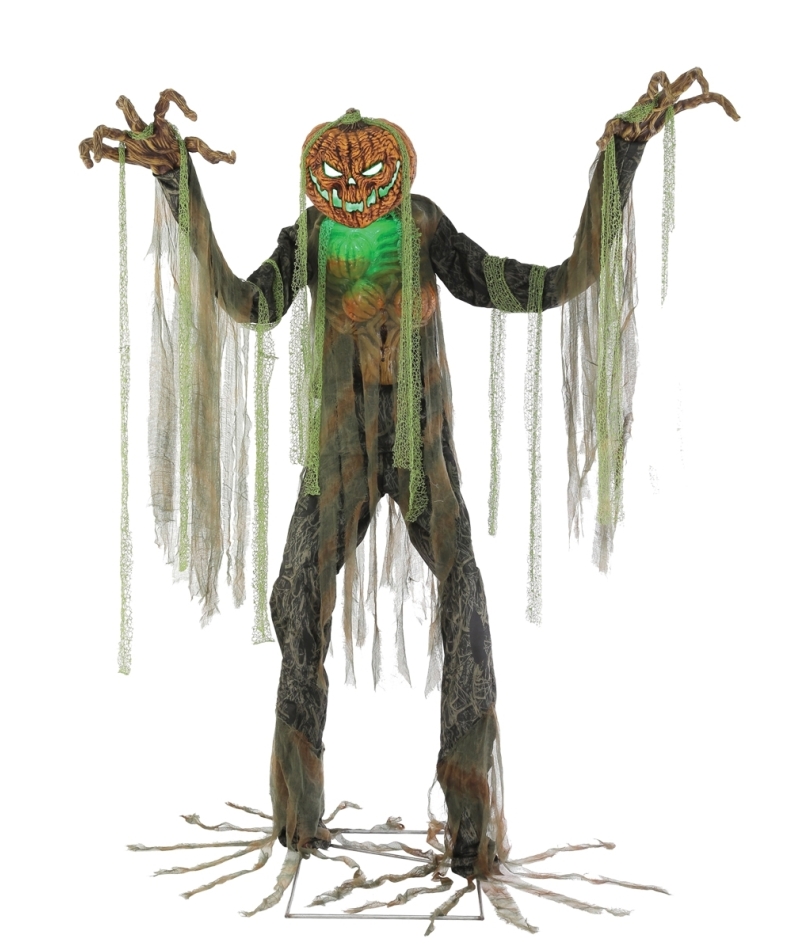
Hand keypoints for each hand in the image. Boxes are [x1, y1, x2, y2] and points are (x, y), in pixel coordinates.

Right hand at [79, 89, 235, 174]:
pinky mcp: (119, 150)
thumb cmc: (178, 150)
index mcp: (160, 122)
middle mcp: (141, 127)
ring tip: (99, 154)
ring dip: (100, 137)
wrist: (164, 158)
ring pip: (107, 128)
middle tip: (122, 108)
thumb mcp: (196, 149)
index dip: (179, 101)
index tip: (195, 117)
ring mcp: (127, 138)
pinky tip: (89, 165)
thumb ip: (215, 153)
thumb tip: (235, 156)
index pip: (165, 100)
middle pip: (129, 110)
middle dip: (126, 108)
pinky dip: (87, 150)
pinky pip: (95, 144)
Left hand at [597, 68, 739, 149]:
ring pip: (697, 94)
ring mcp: (672, 105)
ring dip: (718, 99)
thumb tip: (599, 146)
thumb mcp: (611, 129)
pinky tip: (734, 118)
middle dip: (696, 80)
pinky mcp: (676, 113)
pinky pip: (697, 105)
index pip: (659, 79)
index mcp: (651, 97)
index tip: (668, 94)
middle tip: (707, 91)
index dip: (665, 83)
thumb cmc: (618, 128)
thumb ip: (605, 136)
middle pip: (685, 79)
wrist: (624, 133)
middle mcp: (665, 97)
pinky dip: (716, 107)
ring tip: (735, 116)